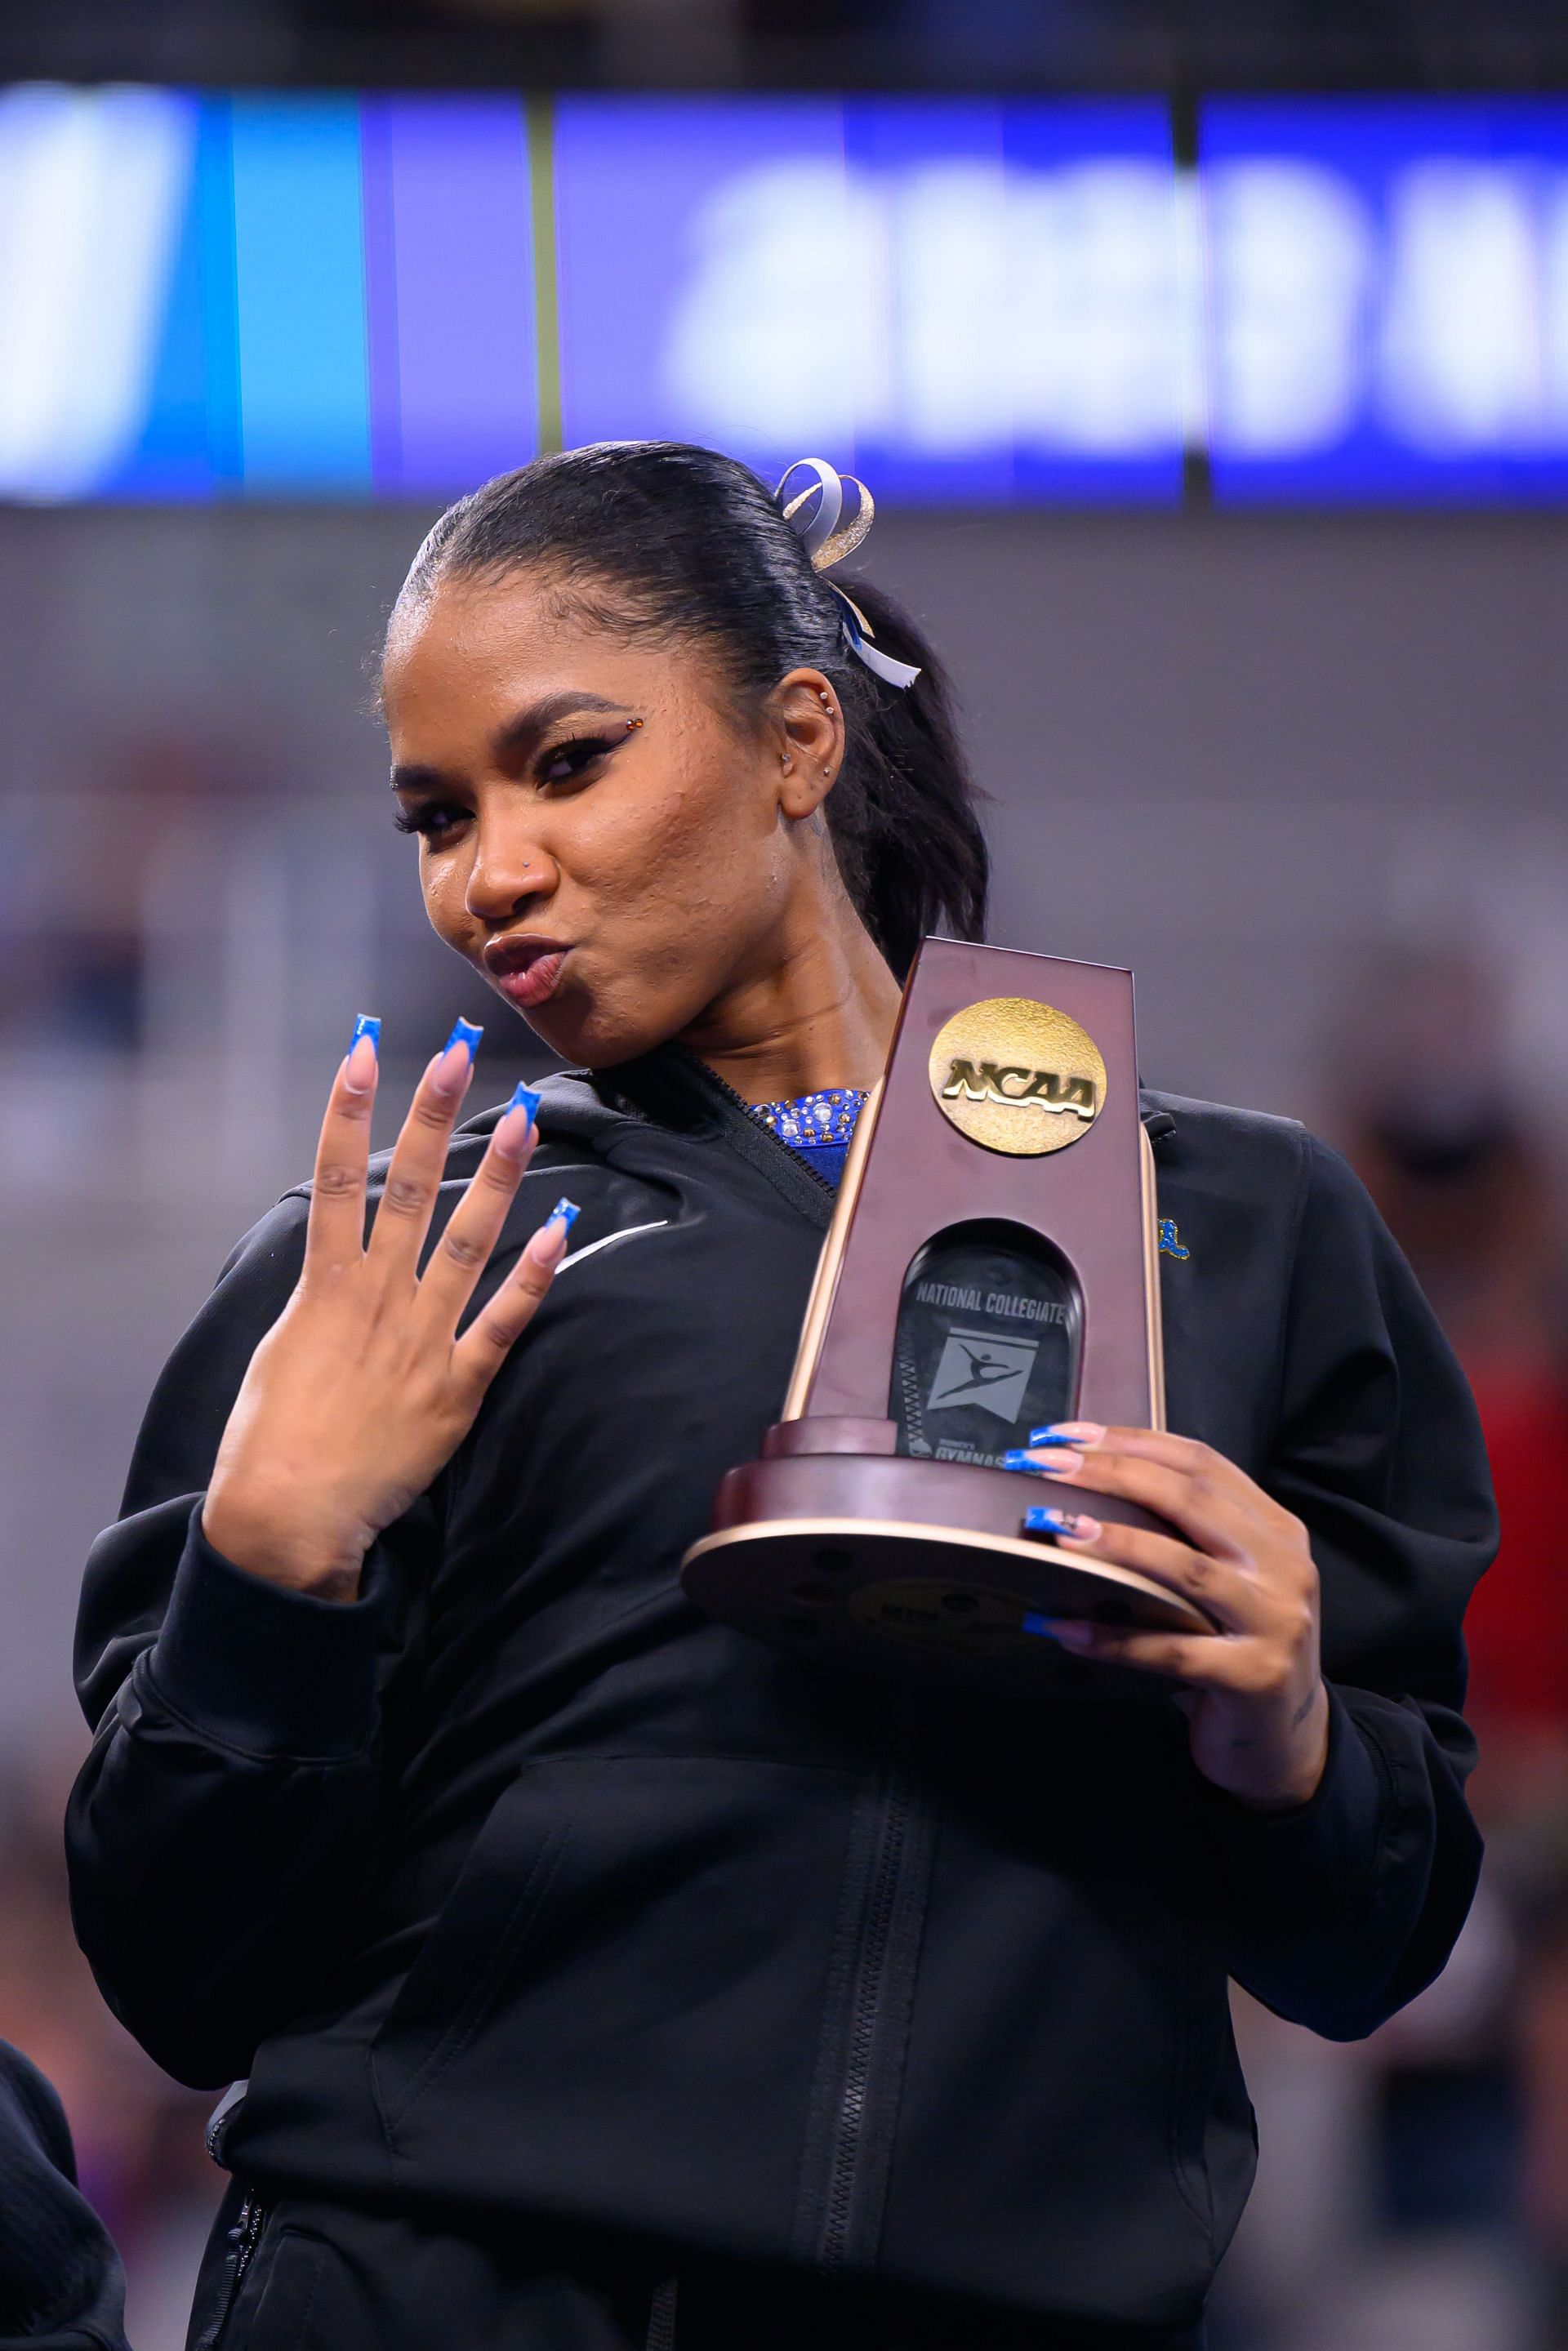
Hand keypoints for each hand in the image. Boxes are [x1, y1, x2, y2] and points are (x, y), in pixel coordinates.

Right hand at [204, 1024, 573, 1600]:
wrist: (289, 1516)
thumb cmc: (270, 1438)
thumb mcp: (280, 1349)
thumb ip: (318, 1299)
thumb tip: (337, 1264)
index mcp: (324, 1287)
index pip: (337, 1177)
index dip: (349, 1108)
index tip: (364, 1048)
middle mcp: (376, 1300)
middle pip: (408, 1189)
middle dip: (432, 1115)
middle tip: (457, 1052)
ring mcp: (421, 1340)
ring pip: (466, 1240)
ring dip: (497, 1176)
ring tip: (525, 1118)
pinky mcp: (456, 1387)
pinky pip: (503, 1323)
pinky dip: (533, 1278)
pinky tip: (561, 1232)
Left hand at [1015, 1424, 1329, 1811]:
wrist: (1289, 1740)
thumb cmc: (1238, 1646)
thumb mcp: (1228, 1578)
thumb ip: (1184, 1535)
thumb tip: (1086, 1490)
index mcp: (1275, 1528)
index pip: (1199, 1462)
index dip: (1129, 1441)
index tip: (1063, 1436)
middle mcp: (1284, 1565)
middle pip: (1190, 1499)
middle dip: (1110, 1474)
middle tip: (1043, 1467)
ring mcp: (1275, 1621)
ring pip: (1184, 1568)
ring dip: (1112, 1543)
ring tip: (1053, 1529)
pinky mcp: (1253, 1676)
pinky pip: (1170, 1650)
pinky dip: (1112, 1637)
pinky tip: (1061, 1627)